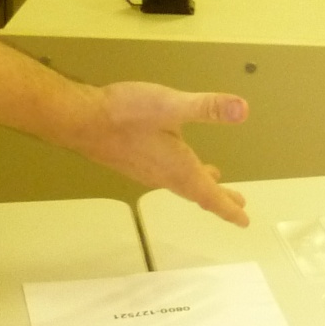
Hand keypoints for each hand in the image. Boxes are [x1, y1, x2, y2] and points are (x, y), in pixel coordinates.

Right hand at [73, 82, 251, 225]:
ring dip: (201, 187)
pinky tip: (180, 162)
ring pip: (182, 183)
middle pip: (198, 192)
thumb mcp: (171, 105)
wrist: (80, 120)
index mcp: (178, 168)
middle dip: (219, 199)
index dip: (229, 208)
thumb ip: (207, 107)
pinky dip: (184, 175)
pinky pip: (167, 175)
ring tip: (215, 183)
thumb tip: (243, 110)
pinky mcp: (135, 160)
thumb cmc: (125, 113)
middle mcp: (163, 175)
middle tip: (238, 205)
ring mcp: (147, 169)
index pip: (210, 195)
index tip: (244, 220)